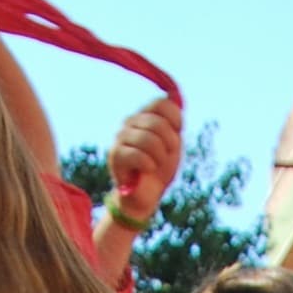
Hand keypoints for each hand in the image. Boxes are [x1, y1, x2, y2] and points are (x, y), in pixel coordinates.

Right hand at [105, 100, 182, 224]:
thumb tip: (175, 98)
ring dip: (160, 157)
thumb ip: (173, 122)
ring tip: (156, 165)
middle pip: (157, 122)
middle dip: (169, 143)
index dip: (175, 120)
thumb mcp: (173, 142)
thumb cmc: (161, 168)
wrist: (148, 195)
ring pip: (149, 139)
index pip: (161, 104)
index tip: (177, 134)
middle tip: (166, 156)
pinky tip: (148, 170)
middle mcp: (130, 122)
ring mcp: (121, 137)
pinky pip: (138, 155)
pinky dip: (150, 165)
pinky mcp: (115, 155)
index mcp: (144, 115)